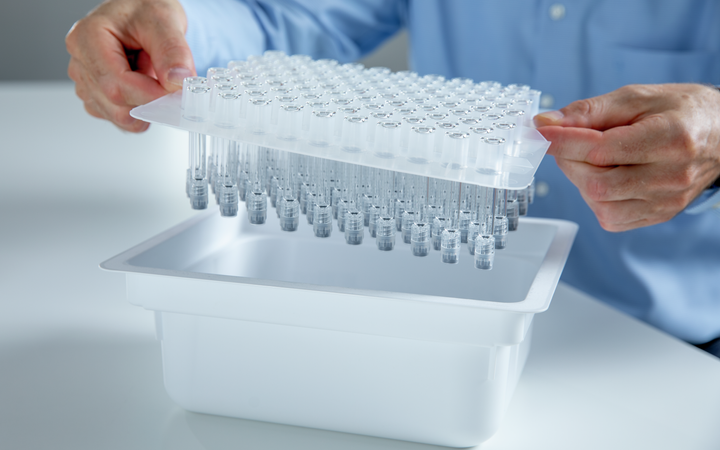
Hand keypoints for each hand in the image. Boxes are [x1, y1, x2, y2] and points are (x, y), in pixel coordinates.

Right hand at [66, 0, 194, 131]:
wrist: (142, 14)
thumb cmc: (145, 11)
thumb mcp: (165, 21)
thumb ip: (173, 51)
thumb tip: (178, 81)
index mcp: (88, 38)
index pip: (116, 84)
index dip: (150, 96)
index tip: (175, 94)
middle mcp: (80, 61)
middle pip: (115, 105)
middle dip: (149, 103)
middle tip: (169, 86)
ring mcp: (86, 81)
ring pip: (117, 116)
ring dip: (144, 106)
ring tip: (150, 77)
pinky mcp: (96, 95)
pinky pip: (119, 118)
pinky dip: (139, 111)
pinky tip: (143, 87)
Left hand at [534, 83, 719, 230]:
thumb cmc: (681, 111)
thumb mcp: (637, 97)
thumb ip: (590, 111)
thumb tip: (547, 122)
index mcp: (670, 138)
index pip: (601, 149)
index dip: (563, 141)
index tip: (539, 131)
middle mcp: (671, 176)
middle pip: (597, 182)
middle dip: (570, 161)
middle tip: (567, 142)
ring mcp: (666, 201)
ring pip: (600, 203)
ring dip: (582, 180)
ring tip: (593, 158)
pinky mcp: (659, 215)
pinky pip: (611, 217)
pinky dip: (597, 198)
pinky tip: (606, 176)